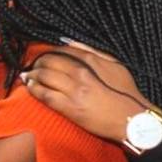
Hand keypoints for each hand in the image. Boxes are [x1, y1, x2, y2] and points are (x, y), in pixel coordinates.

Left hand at [19, 45, 148, 143]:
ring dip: (33, 75)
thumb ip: (94, 53)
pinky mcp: (70, 107)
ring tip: (28, 76)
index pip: (64, 50)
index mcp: (93, 61)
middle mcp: (81, 73)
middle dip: (38, 62)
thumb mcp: (116, 66)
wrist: (132, 119)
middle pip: (50, 62)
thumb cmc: (127, 93)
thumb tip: (72, 43)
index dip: (51, 51)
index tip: (45, 55)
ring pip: (45, 77)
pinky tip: (30, 88)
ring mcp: (74, 91)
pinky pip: (46, 96)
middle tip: (33, 65)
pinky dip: (35, 90)